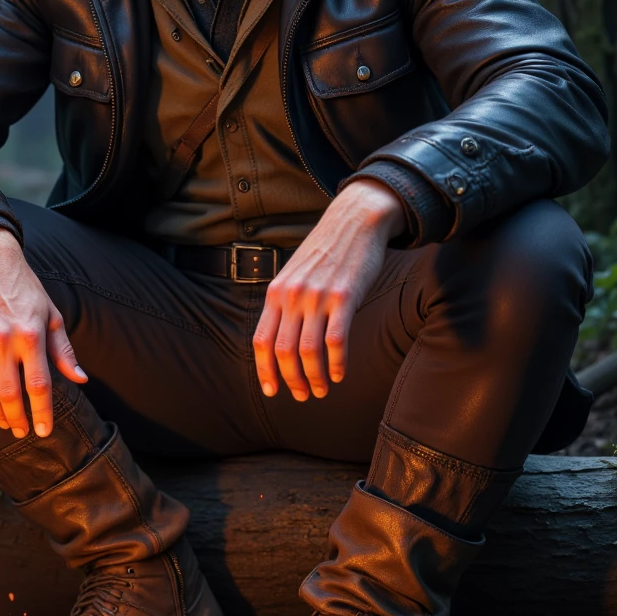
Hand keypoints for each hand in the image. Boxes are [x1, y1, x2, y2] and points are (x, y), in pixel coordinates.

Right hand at [0, 227, 85, 437]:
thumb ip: (64, 350)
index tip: (45, 430)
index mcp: (30, 336)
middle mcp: (3, 342)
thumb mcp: (52, 315)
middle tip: (25, 432)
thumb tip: (80, 379)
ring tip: (6, 423)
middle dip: (19, 420)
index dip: (42, 412)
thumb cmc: (26, 288)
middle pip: (10, 395)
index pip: (38, 385)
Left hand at [252, 180, 405, 401]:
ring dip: (314, 378)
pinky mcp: (344, 297)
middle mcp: (292, 296)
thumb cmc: (326, 251)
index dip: (264, 370)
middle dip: (291, 380)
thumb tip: (283, 339)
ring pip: (309, 351)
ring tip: (321, 389)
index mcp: (276, 292)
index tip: (271, 391)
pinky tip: (339, 375)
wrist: (354, 220)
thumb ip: (287, 302)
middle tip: (302, 395)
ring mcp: (317, 297)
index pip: (261, 341)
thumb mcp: (295, 274)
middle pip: (284, 352)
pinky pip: (336, 341)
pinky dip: (336, 364)